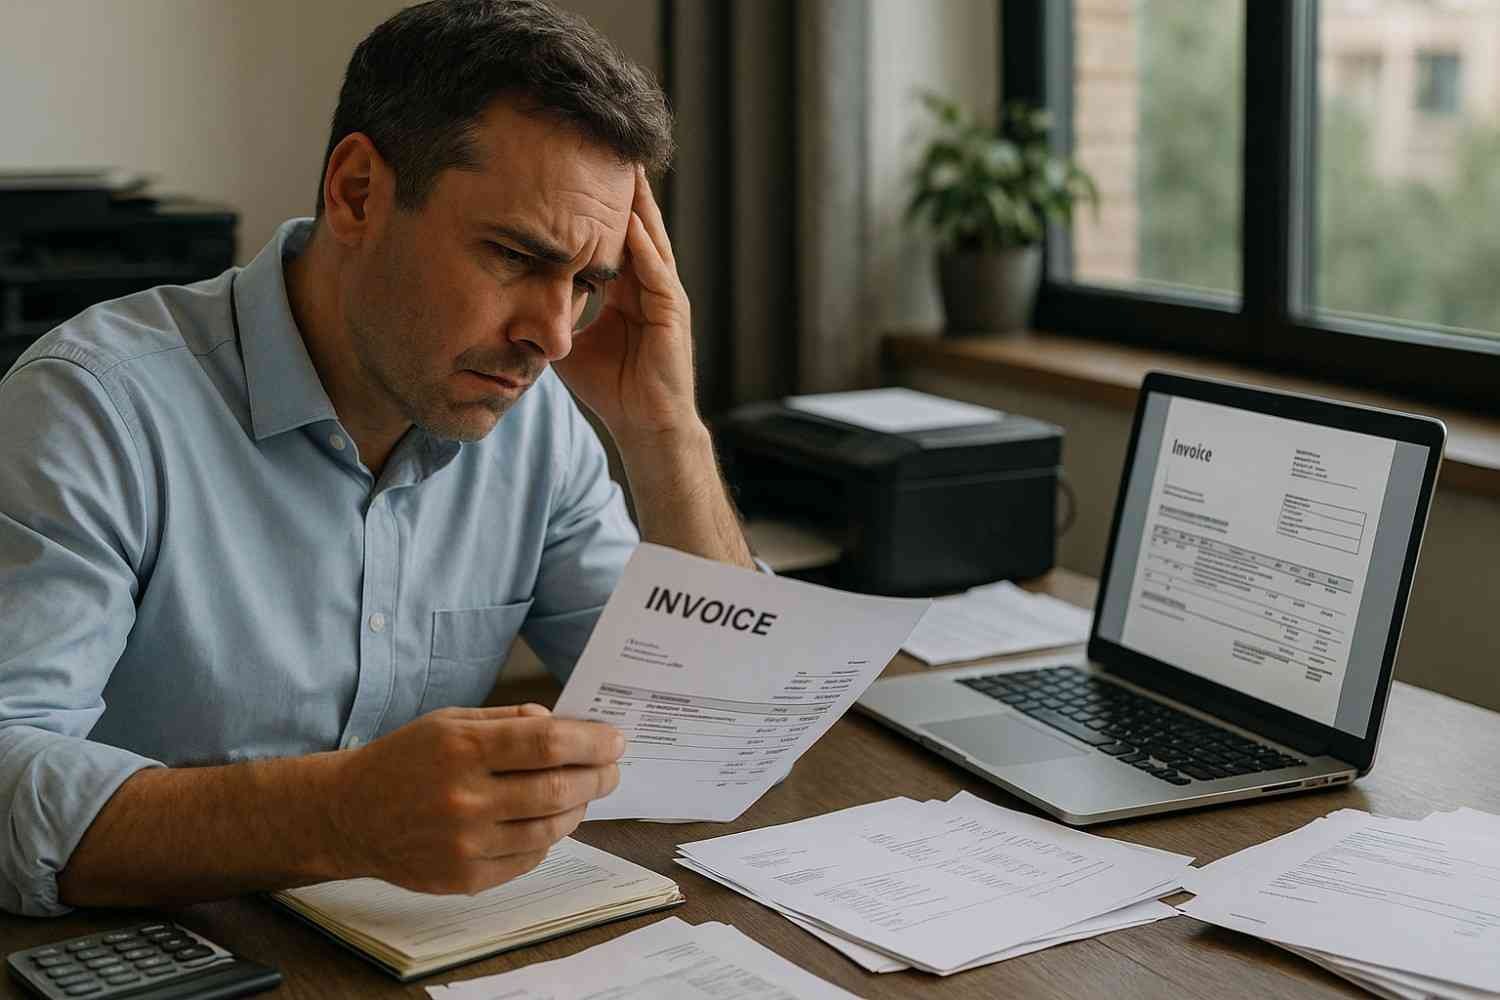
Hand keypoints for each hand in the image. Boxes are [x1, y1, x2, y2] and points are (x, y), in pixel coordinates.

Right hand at [326, 704, 623, 894]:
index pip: (548, 744)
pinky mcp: (463, 878)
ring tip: (584, 793)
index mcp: (462, 748)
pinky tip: (548, 821)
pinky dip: (548, 838)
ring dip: (578, 809)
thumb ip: (508, 719)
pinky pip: (527, 859)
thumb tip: (563, 724)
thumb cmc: (406, 759)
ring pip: (550, 829)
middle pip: (557, 788)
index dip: (592, 742)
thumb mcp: (450, 721)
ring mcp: (464, 843)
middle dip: (598, 776)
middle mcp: (464, 798)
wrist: (349, 814)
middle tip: (612, 769)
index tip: (614, 740)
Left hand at [554, 166, 698, 445]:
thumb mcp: (568, 340)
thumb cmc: (611, 387)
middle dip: (619, 185)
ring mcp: (664, 295)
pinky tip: (625, 219)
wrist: (645, 425)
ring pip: (648, 237)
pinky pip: (656, 270)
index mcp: (628, 287)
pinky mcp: (672, 312)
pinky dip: (640, 244)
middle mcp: (649, 282)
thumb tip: (506, 297)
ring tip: (620, 164)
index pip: (611, 232)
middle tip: (600, 141)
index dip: (595, 200)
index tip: (571, 164)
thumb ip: (549, 312)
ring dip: (635, 201)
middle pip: (633, 222)